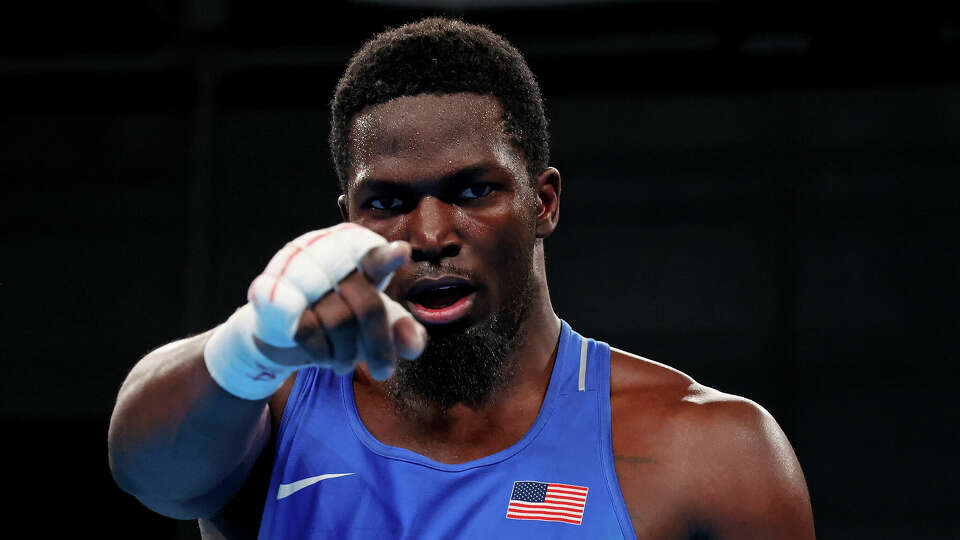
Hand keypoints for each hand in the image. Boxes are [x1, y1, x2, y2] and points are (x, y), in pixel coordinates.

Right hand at [246, 224, 425, 380]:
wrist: (281, 332)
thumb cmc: (339, 318)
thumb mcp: (378, 324)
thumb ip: (402, 331)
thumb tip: (411, 342)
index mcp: (354, 246)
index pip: (373, 254)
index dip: (386, 259)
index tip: (401, 253)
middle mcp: (323, 249)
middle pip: (366, 304)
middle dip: (378, 345)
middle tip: (383, 371)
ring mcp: (294, 266)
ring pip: (338, 321)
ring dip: (348, 354)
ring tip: (346, 363)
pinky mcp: (271, 291)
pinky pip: (307, 330)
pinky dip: (322, 353)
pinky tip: (324, 358)